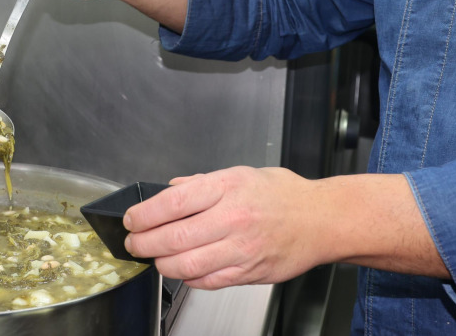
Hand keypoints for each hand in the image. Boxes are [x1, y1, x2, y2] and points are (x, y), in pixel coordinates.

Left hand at [121, 167, 328, 289]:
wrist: (323, 221)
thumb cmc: (285, 195)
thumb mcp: (242, 173)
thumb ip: (203, 182)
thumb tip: (172, 189)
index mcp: (228, 187)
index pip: (173, 202)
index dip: (144, 214)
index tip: (132, 219)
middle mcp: (233, 218)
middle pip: (174, 237)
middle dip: (144, 243)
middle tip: (134, 243)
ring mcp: (241, 249)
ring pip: (187, 265)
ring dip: (162, 264)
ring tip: (154, 258)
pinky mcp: (248, 272)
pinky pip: (208, 281)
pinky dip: (189, 278)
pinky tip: (183, 270)